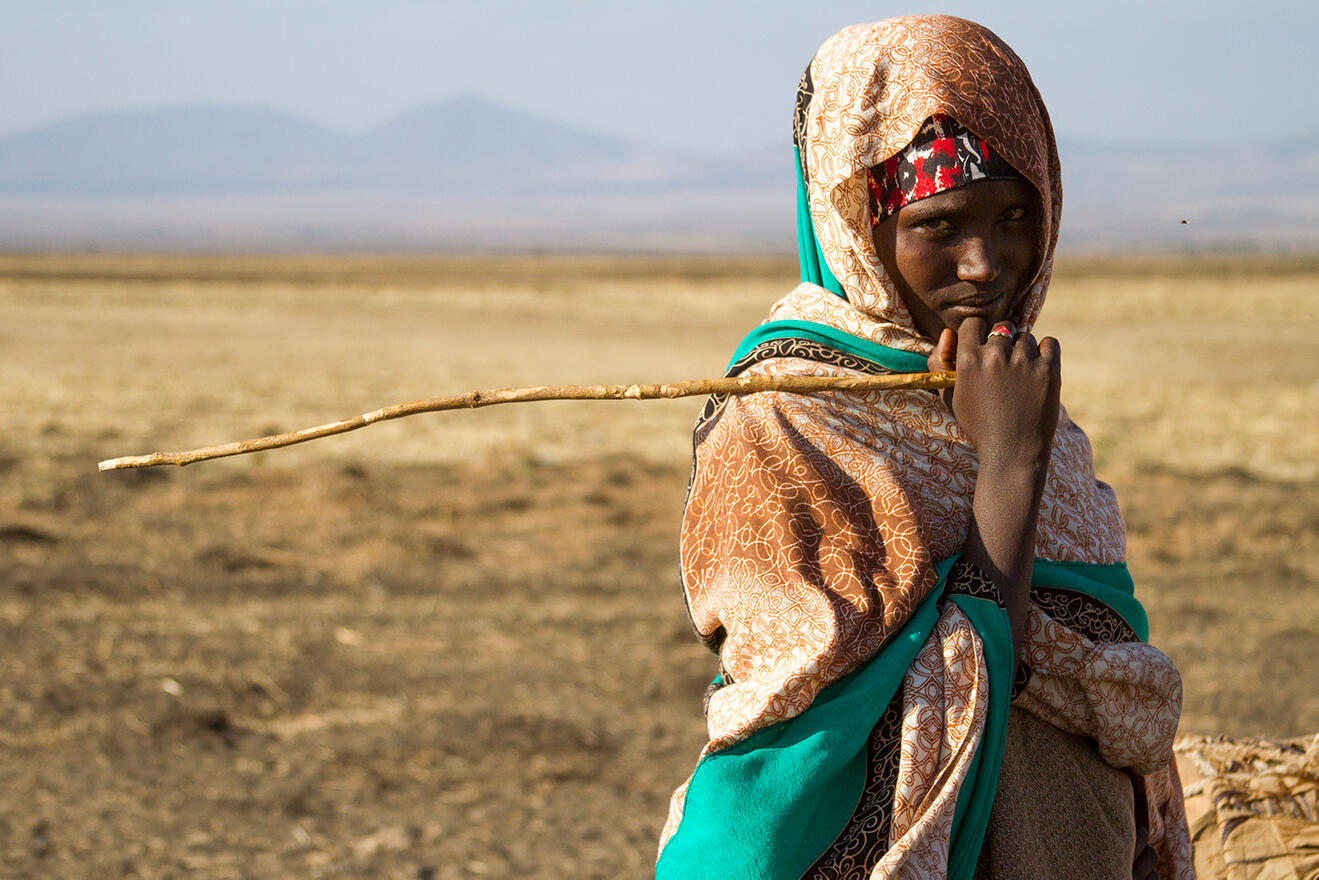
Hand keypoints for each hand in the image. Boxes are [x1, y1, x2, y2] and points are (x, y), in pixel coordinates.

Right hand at [930, 318, 1060, 470]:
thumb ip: (940, 362)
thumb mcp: (950, 396)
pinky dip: (1045, 353)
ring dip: (1024, 351)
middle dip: (1003, 344)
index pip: (973, 323)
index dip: (978, 334)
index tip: (983, 349)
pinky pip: (1049, 343)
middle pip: (1003, 328)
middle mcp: (995, 355)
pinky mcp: (1049, 369)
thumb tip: (949, 333)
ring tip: (1021, 378)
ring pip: (1026, 338)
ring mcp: (1024, 361)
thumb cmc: (978, 425)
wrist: (1013, 452)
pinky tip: (1038, 371)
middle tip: (1004, 368)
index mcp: (968, 359)